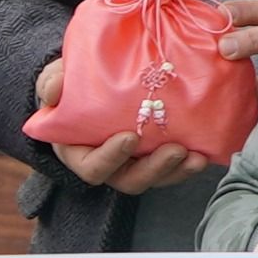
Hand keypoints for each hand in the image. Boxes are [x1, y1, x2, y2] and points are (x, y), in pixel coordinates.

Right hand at [28, 50, 215, 194]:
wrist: (93, 80)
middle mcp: (107, 164)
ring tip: (195, 156)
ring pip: (154, 177)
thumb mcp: (57, 78)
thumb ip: (53, 83)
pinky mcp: (154, 155)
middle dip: (154, 169)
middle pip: (129, 180)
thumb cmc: (71, 82)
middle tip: (175, 149)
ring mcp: (133, 162)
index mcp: (78, 152)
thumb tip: (54, 90)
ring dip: (176, 170)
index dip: (110, 158)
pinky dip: (188, 164)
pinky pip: (172, 168)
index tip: (129, 137)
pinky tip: (205, 152)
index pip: (92, 168)